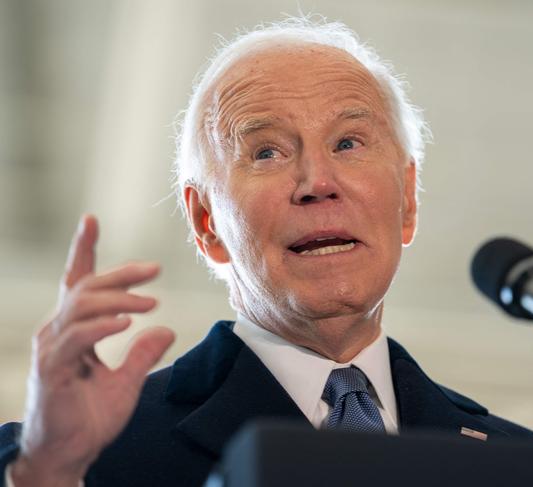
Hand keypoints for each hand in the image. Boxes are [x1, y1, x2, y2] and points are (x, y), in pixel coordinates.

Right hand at [11, 215, 174, 485]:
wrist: (67, 456)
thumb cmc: (89, 419)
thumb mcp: (126, 382)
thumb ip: (143, 354)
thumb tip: (165, 330)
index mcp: (73, 331)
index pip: (78, 283)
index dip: (84, 250)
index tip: (91, 221)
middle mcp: (57, 332)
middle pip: (87, 287)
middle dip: (121, 273)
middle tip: (155, 269)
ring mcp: (52, 349)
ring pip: (82, 306)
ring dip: (119, 300)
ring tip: (151, 303)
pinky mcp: (52, 370)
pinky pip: (77, 337)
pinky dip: (102, 326)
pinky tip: (126, 323)